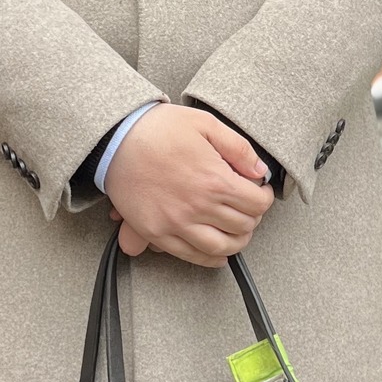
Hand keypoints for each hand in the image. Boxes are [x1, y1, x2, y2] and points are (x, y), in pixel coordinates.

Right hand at [104, 105, 273, 266]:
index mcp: (214, 180)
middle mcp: (198, 206)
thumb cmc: (158, 128)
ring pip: (221, 247)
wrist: (116, 138)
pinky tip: (217, 253)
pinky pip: (190, 255)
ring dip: (236, 242)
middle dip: (253, 218)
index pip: (257, 204)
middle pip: (243, 227)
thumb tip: (259, 170)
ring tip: (238, 232)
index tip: (260, 192)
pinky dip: (210, 259)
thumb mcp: (205, 123)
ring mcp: (176, 223)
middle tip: (249, 209)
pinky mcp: (156, 232)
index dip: (264, 197)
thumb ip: (238, 148)